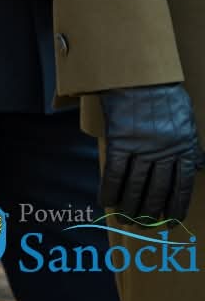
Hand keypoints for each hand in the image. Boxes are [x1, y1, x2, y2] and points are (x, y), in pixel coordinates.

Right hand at [98, 83, 201, 221]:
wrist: (138, 74)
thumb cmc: (164, 93)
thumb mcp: (187, 119)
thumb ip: (191, 144)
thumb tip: (199, 165)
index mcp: (184, 148)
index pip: (182, 186)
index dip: (175, 207)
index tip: (170, 223)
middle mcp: (164, 152)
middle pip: (157, 190)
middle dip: (149, 212)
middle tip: (142, 226)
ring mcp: (141, 147)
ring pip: (135, 185)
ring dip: (129, 205)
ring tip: (125, 220)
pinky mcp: (119, 140)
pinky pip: (114, 171)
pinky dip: (109, 189)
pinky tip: (106, 201)